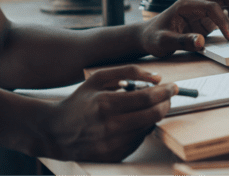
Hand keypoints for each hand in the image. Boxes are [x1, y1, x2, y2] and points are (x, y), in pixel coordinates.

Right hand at [39, 65, 175, 161]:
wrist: (56, 131)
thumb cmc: (79, 101)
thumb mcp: (98, 78)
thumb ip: (128, 72)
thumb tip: (157, 77)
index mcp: (106, 104)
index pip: (147, 97)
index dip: (164, 91)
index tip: (172, 87)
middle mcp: (110, 127)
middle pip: (153, 115)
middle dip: (165, 104)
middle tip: (167, 97)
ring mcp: (113, 144)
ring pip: (148, 128)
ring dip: (152, 116)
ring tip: (145, 107)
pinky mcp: (115, 156)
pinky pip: (138, 140)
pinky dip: (140, 129)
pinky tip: (132, 121)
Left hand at [139, 0, 228, 57]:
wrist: (147, 35)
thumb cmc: (153, 38)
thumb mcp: (164, 42)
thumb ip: (182, 41)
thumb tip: (201, 42)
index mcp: (186, 5)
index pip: (212, 6)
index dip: (224, 21)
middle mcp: (195, 2)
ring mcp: (201, 7)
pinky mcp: (205, 15)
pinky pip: (224, 6)